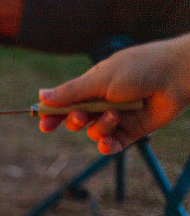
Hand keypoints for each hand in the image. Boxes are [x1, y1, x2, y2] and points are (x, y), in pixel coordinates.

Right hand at [38, 34, 189, 153]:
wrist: (177, 76)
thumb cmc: (140, 69)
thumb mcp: (99, 79)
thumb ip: (70, 92)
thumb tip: (40, 95)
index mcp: (93, 86)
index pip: (65, 103)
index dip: (52, 114)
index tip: (44, 123)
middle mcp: (102, 102)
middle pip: (76, 120)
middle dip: (75, 121)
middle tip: (82, 116)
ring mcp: (117, 118)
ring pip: (94, 132)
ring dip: (100, 127)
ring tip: (116, 115)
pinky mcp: (132, 132)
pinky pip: (111, 145)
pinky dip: (107, 146)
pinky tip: (108, 143)